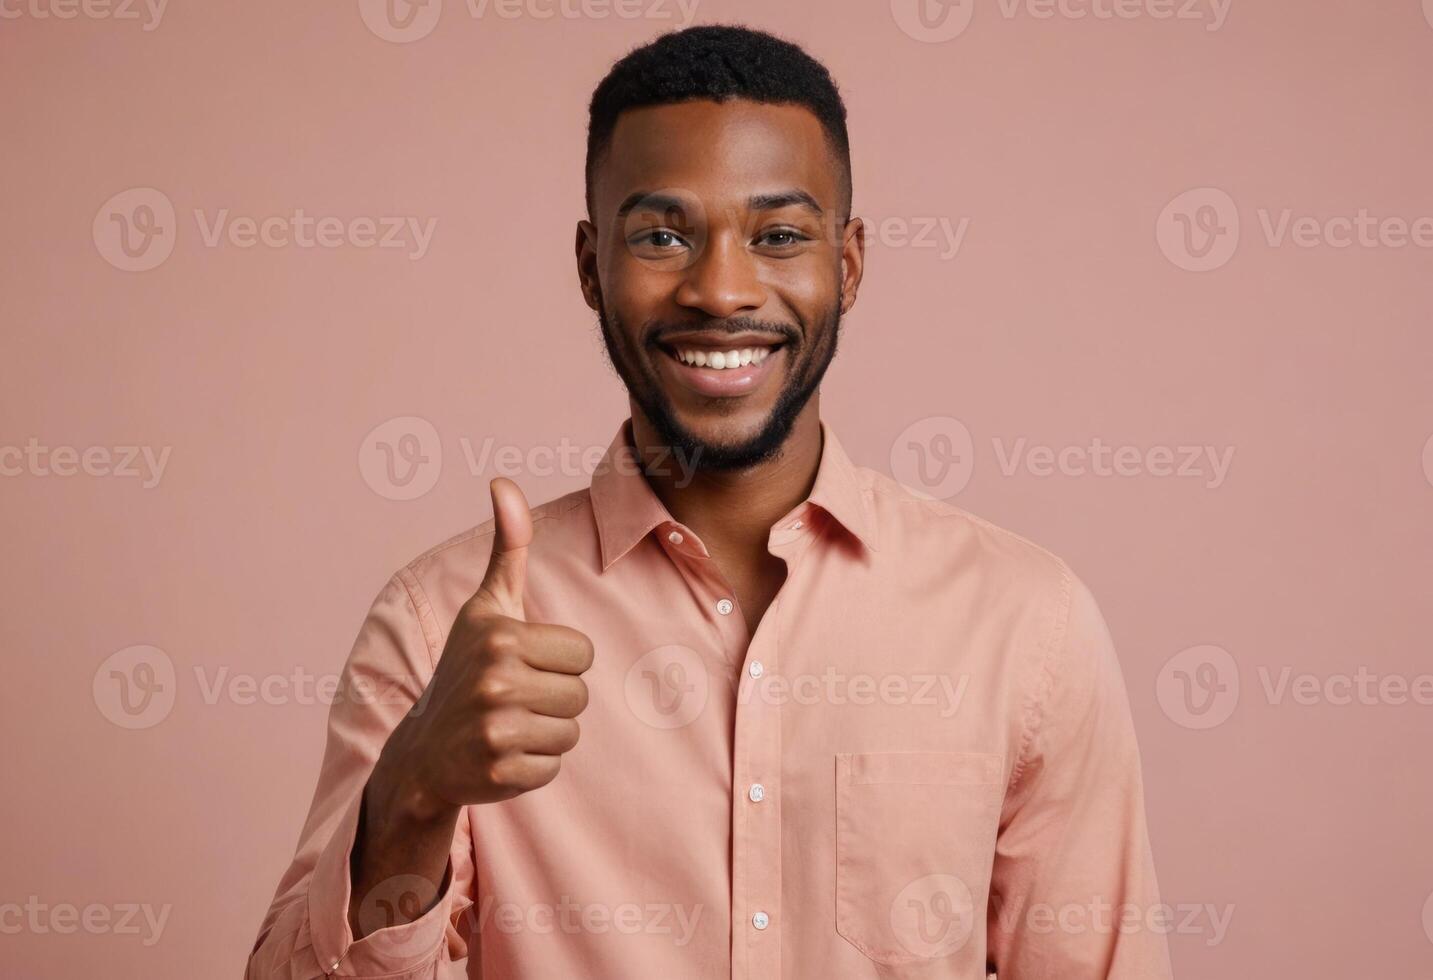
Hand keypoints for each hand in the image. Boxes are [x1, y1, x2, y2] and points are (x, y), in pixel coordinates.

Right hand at [375, 477, 593, 816]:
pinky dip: (534, 765)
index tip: (523, 663)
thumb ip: (507, 546)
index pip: (582, 653)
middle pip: (581, 694)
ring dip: (547, 732)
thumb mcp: (486, 606)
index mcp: (501, 637)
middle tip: (515, 698)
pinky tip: (502, 754)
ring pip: (571, 732)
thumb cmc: (467, 667)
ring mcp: (495, 730)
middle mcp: (496, 682)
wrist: (423, 749)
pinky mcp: (499, 773)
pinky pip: (553, 767)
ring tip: (509, 723)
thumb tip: (502, 482)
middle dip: (555, 698)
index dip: (559, 660)